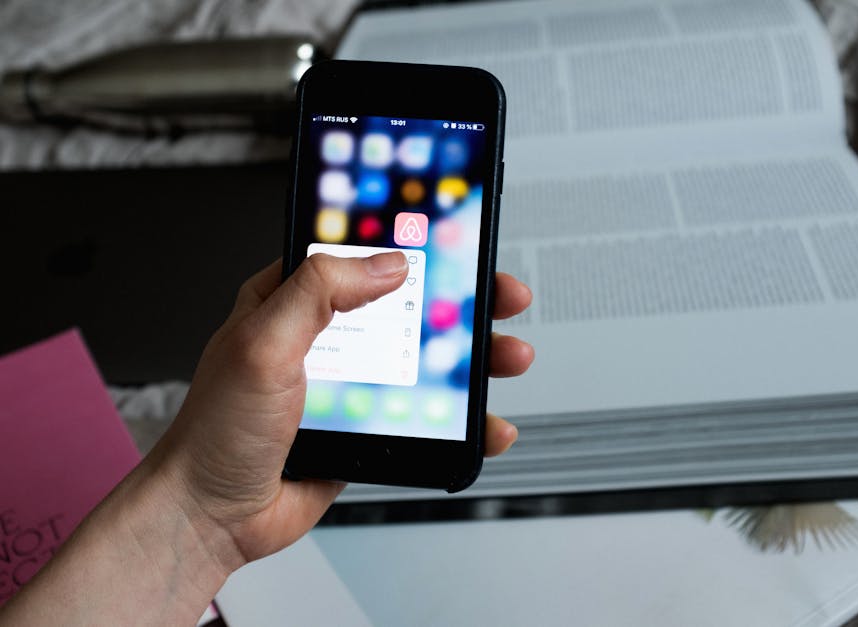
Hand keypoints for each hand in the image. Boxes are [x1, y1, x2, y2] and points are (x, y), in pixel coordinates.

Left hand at [154, 252, 533, 571]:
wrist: (213, 515)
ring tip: (508, 357)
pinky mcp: (366, 425)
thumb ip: (319, 292)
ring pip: (424, 360)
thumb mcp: (262, 343)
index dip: (412, 245)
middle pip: (408, 306)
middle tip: (501, 297)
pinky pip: (423, 413)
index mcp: (292, 300)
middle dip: (463, 303)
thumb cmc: (217, 430)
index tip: (458, 239)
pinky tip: (486, 423)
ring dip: (473, 359)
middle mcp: (325, 337)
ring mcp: (350, 383)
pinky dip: (461, 419)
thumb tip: (386, 264)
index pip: (360, 255)